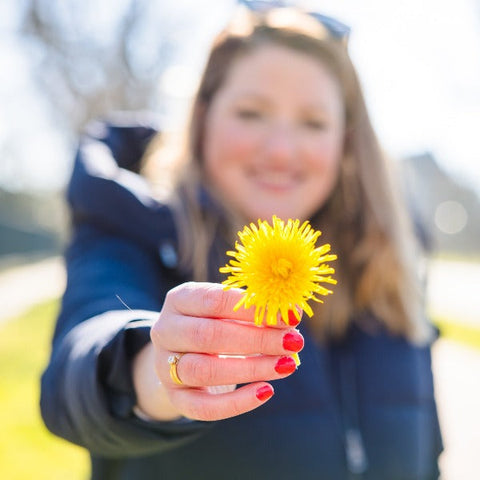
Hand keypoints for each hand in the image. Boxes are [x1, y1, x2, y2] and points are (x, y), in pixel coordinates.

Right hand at [133, 282, 302, 421]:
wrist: (184, 354)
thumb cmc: (215, 323)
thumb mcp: (228, 311)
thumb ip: (253, 311)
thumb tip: (290, 315)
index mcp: (180, 299)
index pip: (215, 300)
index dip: (253, 308)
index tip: (290, 316)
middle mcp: (165, 330)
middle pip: (209, 336)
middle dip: (257, 339)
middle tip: (294, 342)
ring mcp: (164, 366)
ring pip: (204, 370)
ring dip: (251, 368)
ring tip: (287, 365)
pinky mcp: (175, 397)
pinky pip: (202, 407)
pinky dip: (236, 403)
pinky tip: (266, 391)